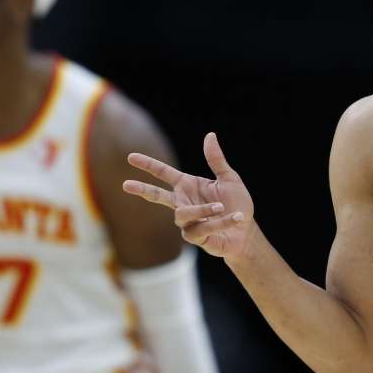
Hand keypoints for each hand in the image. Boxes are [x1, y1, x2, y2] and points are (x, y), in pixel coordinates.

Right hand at [123, 133, 254, 260]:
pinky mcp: (195, 237)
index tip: (131, 157)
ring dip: (203, 209)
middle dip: (142, 190)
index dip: (148, 165)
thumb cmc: (237, 204)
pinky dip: (221, 222)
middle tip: (125, 185)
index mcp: (187, 186)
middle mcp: (183, 202)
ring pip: (183, 214)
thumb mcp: (229, 178)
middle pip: (157, 196)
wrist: (247, 231)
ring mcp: (187, 222)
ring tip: (221, 207)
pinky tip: (236, 218)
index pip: (163, 173)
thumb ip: (216, 160)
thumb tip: (210, 135)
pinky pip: (202, 228)